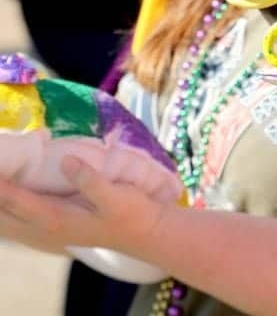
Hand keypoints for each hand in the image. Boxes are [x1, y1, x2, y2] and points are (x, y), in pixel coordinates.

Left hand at [0, 158, 168, 257]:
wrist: (145, 232)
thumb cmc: (131, 213)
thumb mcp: (117, 197)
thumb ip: (91, 181)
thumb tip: (67, 161)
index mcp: (57, 219)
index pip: (16, 202)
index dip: (0, 186)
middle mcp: (46, 228)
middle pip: (4, 216)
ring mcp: (48, 230)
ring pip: (8, 222)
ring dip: (1, 202)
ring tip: (3, 175)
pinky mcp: (54, 226)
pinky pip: (18, 220)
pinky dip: (9, 206)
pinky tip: (14, 187)